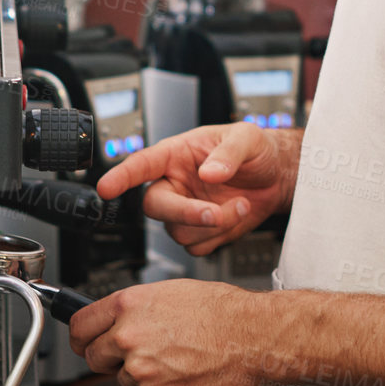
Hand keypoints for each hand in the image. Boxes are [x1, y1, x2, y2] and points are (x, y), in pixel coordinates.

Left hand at [68, 278, 262, 385]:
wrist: (254, 337)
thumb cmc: (221, 312)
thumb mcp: (169, 293)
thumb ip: (134, 309)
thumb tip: (112, 321)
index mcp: (129, 306)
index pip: (79, 327)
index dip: (80, 336)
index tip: (83, 342)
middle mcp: (129, 337)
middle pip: (93, 358)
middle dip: (109, 358)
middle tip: (137, 353)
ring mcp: (142, 371)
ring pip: (124, 381)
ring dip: (142, 376)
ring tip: (176, 359)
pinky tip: (186, 373)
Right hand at [96, 121, 299, 255]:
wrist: (277, 178)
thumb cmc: (256, 150)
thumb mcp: (247, 138)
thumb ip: (228, 153)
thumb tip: (208, 172)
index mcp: (176, 155)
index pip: (142, 164)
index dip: (121, 176)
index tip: (107, 187)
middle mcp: (174, 184)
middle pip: (155, 206)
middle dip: (185, 213)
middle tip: (215, 212)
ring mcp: (185, 210)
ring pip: (178, 231)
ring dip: (213, 225)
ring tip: (241, 204)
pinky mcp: (200, 232)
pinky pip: (198, 247)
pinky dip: (220, 238)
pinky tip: (236, 217)